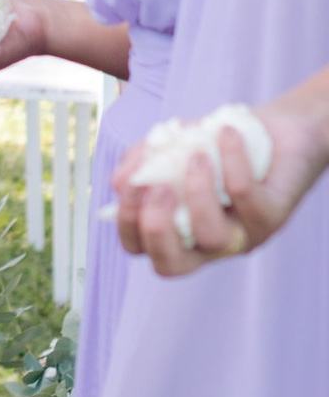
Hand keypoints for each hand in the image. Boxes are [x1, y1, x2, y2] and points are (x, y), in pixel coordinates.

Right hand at [115, 81, 328, 275]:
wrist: (279, 131)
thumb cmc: (219, 143)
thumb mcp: (172, 145)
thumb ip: (143, 161)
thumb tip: (118, 184)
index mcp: (180, 229)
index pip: (142, 249)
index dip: (128, 225)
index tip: (130, 185)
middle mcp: (210, 242)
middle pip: (172, 265)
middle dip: (156, 228)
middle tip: (158, 188)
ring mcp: (243, 234)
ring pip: (212, 236)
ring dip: (196, 190)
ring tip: (196, 155)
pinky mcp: (273, 216)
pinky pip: (245, 197)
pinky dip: (230, 161)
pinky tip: (225, 133)